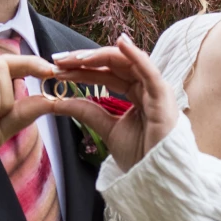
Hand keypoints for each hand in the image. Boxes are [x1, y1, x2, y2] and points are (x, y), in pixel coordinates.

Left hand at [49, 33, 179, 172]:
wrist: (157, 177)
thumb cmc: (140, 155)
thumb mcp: (106, 129)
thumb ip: (86, 112)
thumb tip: (58, 101)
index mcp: (135, 93)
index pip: (105, 73)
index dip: (81, 69)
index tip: (56, 68)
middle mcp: (145, 87)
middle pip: (113, 64)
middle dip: (85, 60)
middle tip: (58, 60)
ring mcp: (155, 90)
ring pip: (126, 63)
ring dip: (100, 56)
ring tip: (76, 58)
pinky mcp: (163, 97)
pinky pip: (149, 72)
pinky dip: (136, 56)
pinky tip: (121, 43)